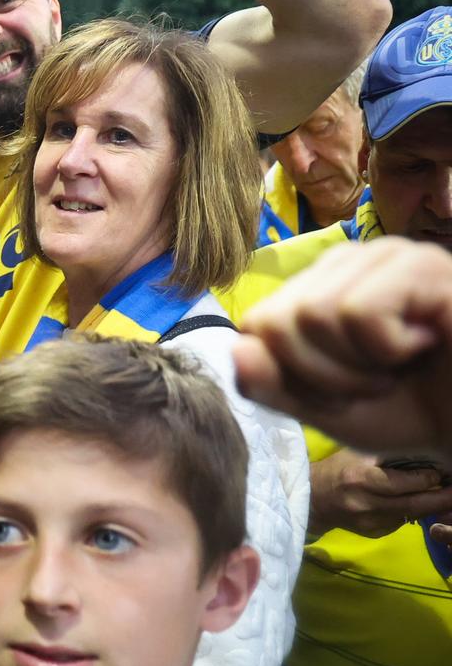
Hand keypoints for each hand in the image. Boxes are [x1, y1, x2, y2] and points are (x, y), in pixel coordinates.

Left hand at [233, 236, 451, 459]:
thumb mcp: (324, 409)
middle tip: (376, 382)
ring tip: (400, 366)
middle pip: (277, 321)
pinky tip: (426, 345)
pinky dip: (388, 349)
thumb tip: (237, 348)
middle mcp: (349, 261)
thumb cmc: (409, 409)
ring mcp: (387, 256)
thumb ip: (270, 385)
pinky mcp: (423, 266)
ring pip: (313, 314)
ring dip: (358, 367)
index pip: (255, 326)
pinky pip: (359, 312)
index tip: (342, 392)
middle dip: (322, 377)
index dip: (293, 378)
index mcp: (317, 286)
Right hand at [307, 450, 451, 538]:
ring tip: (445, 497)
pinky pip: (401, 522)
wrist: (313, 499)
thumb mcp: (357, 454)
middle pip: (413, 504)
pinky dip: (411, 512)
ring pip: (411, 516)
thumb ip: (388, 458)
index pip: (404, 483)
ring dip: (430, 506)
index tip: (441, 472)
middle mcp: (366, 503)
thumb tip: (424, 457)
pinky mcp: (373, 533)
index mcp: (361, 479)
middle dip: (440, 498)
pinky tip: (414, 503)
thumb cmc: (337, 469)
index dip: (427, 478)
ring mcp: (369, 522)